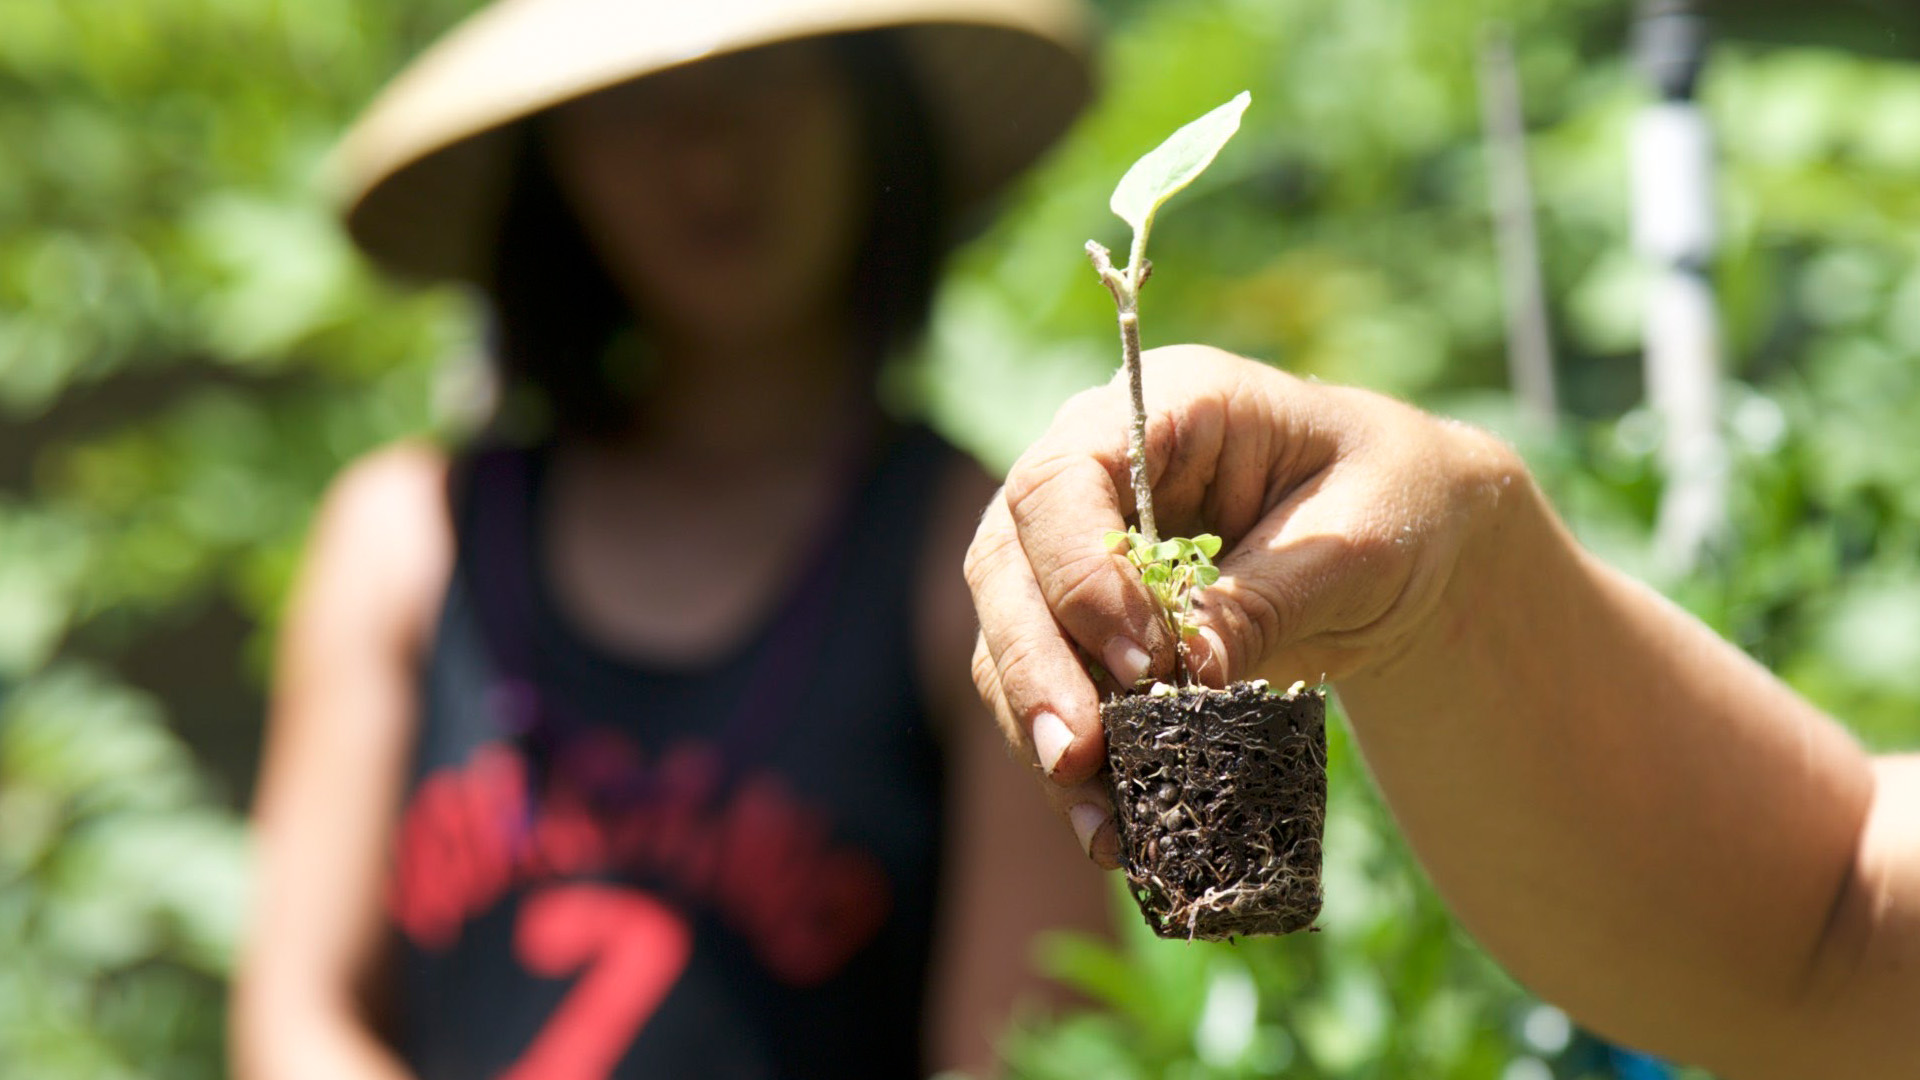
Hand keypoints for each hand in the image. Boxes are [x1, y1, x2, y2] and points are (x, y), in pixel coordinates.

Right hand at [964, 345, 1520, 864]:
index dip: (1081, 573)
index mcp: (1162, 407)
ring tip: (1098, 819)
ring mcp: (1076, 548)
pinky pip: (1045, 691)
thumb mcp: (1357, 541)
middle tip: (1080, 755)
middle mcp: (1095, 471)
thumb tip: (1188, 675)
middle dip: (1036, 666)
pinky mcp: (1084, 626)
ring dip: (1040, 728)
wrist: (1415, 542)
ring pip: (1008, 634)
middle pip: (1009, 560)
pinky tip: (1109, 829)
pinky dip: (1069, 763)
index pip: (1066, 478)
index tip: (1143, 663)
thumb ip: (1268, 596)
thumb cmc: (1393, 505)